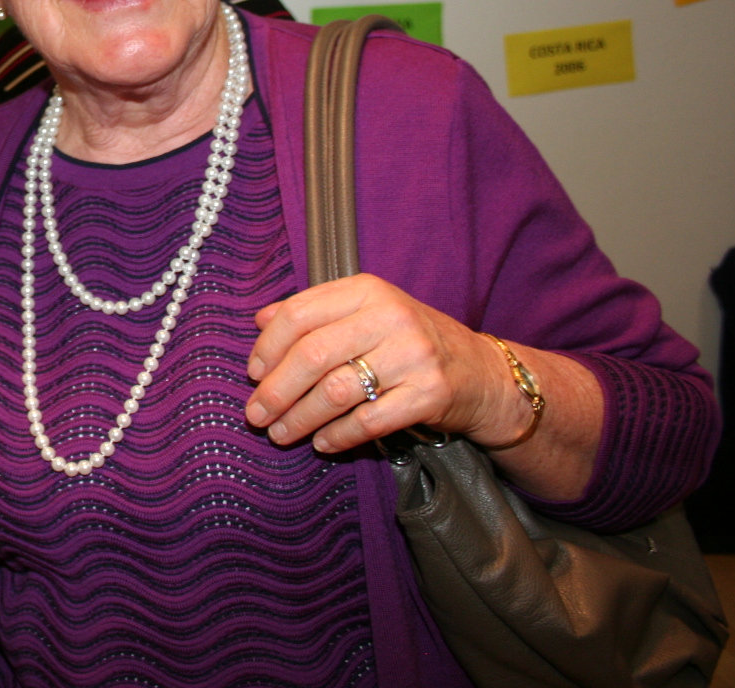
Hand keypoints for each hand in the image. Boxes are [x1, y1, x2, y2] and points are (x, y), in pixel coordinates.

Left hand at [243, 273, 521, 452]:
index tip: (252, 374)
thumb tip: (259, 319)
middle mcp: (390, 316)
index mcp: (367, 290)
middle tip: (255, 415)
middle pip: (312, 355)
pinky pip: (369, 420)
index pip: (300, 314)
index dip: (268, 347)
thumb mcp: (365, 313)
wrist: (482, 373)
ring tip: (280, 434)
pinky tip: (322, 444)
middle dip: (276, 390)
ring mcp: (414, 355)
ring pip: (336, 391)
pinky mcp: (431, 394)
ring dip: (299, 418)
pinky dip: (338, 436)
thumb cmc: (408, 342)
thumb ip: (315, 312)